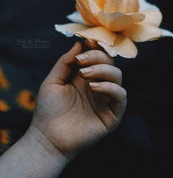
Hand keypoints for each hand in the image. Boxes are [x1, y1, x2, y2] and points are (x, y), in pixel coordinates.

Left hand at [30, 42, 126, 158]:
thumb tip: (79, 43)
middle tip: (81, 62)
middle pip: (109, 63)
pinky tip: (93, 87)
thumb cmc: (48, 109)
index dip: (96, 47)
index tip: (88, 40)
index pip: (98, 57)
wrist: (48, 137)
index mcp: (85, 78)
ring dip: (102, 70)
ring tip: (84, 74)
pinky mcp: (113, 114)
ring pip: (117, 76)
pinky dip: (110, 87)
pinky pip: (121, 95)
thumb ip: (66, 61)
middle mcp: (98, 86)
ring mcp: (106, 100)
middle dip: (97, 57)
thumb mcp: (53, 80)